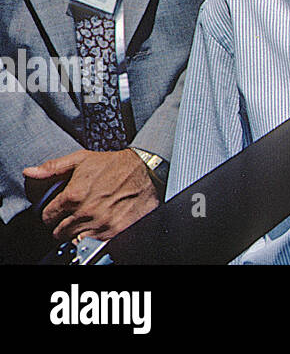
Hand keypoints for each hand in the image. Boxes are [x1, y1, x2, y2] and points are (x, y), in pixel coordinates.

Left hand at [23, 149, 159, 241]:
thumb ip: (53, 167)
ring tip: (86, 219)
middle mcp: (85, 212)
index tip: (59, 210)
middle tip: (73, 215)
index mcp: (73, 195)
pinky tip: (96, 226)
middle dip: (62, 224)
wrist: (146, 171)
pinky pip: (91, 244)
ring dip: (76, 231)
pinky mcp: (113, 232)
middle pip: (58, 232)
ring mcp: (99, 224)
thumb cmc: (115, 164)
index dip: (51, 213)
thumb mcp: (82, 159)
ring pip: (73, 239)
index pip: (47, 217)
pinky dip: (91, 238)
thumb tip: (30, 172)